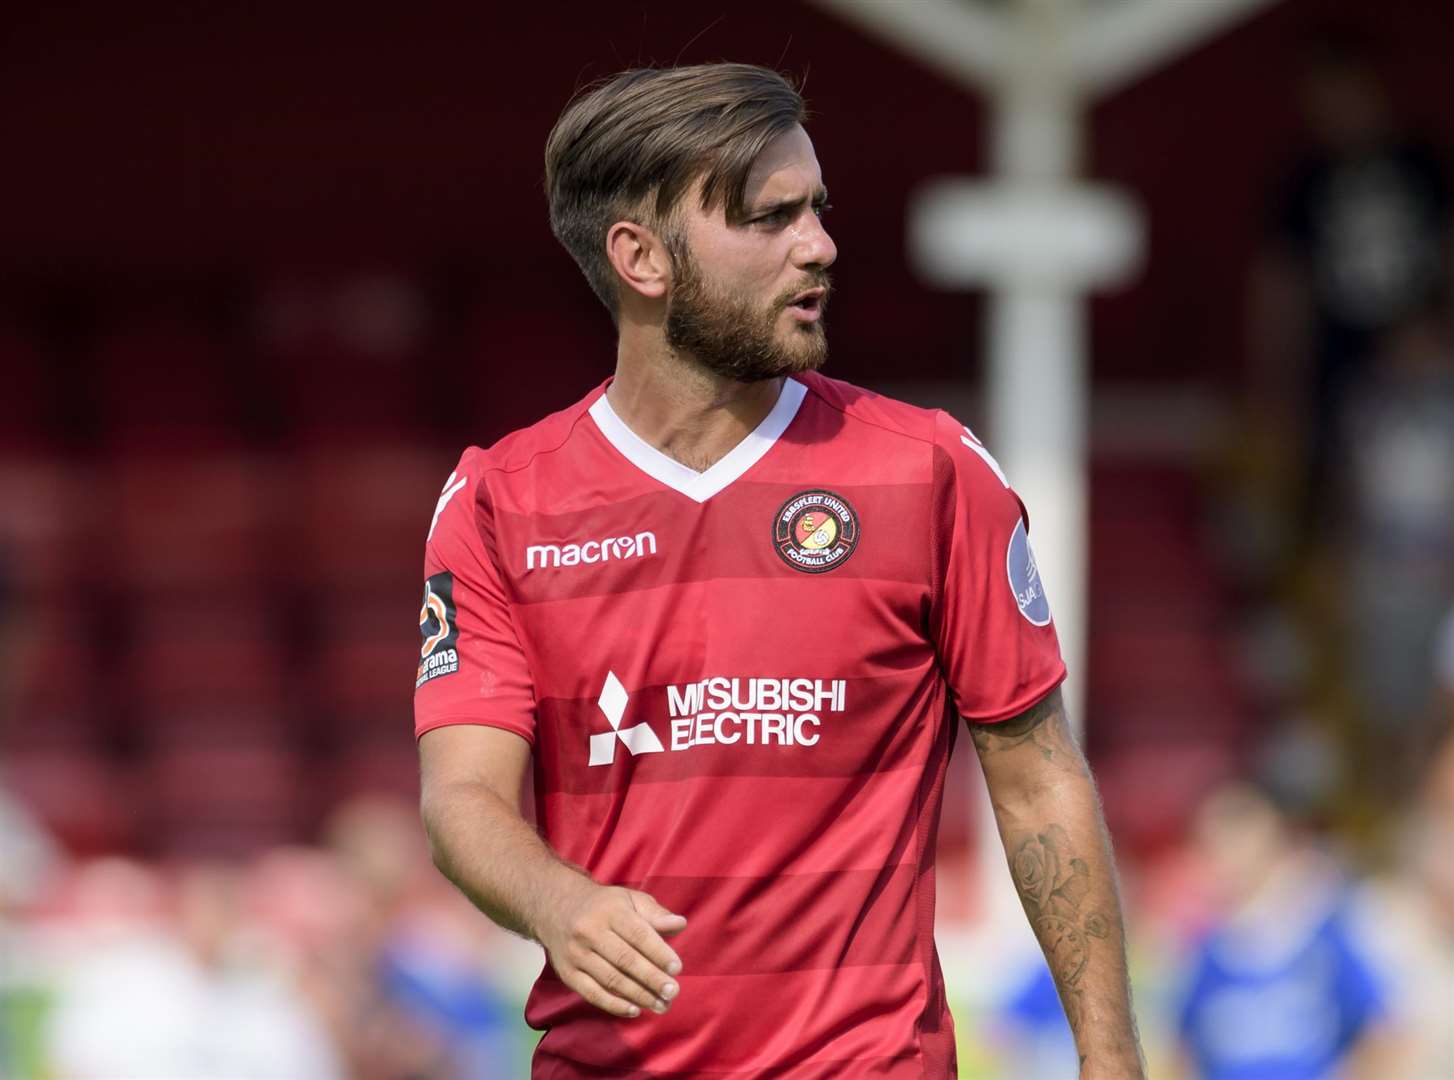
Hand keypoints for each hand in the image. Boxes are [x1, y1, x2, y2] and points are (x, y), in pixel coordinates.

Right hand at [535, 877, 686, 1018]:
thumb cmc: (603, 905)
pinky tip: (634, 1011)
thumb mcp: (629, 899)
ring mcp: (576, 954)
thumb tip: (680, 924)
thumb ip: (654, 913)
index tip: (677, 969)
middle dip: (652, 979)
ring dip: (638, 996)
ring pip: (611, 979)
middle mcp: (590, 931)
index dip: (659, 953)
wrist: (556, 907)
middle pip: (625, 960)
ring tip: (660, 1005)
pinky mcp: (567, 973)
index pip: (638, 934)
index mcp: (610, 911)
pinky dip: (614, 1005)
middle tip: (673, 992)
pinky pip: (592, 993)